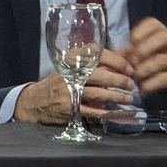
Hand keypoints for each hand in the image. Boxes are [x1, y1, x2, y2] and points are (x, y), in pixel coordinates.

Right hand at [13, 50, 135, 123]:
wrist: (34, 101)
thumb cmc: (59, 82)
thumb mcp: (72, 68)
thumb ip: (97, 63)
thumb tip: (125, 55)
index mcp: (70, 59)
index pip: (95, 53)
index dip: (115, 60)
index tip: (128, 67)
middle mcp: (68, 73)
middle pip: (98, 74)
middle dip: (118, 80)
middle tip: (131, 84)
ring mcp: (68, 91)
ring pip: (97, 93)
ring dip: (116, 97)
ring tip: (128, 98)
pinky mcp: (69, 108)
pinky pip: (92, 111)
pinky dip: (107, 113)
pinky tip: (117, 113)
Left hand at [121, 17, 166, 94]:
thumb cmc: (165, 71)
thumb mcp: (149, 60)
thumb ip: (133, 55)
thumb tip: (115, 55)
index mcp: (166, 37)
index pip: (154, 23)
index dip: (139, 32)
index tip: (130, 44)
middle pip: (163, 36)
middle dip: (143, 49)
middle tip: (132, 63)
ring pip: (164, 59)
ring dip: (145, 69)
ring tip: (135, 78)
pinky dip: (153, 84)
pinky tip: (144, 90)